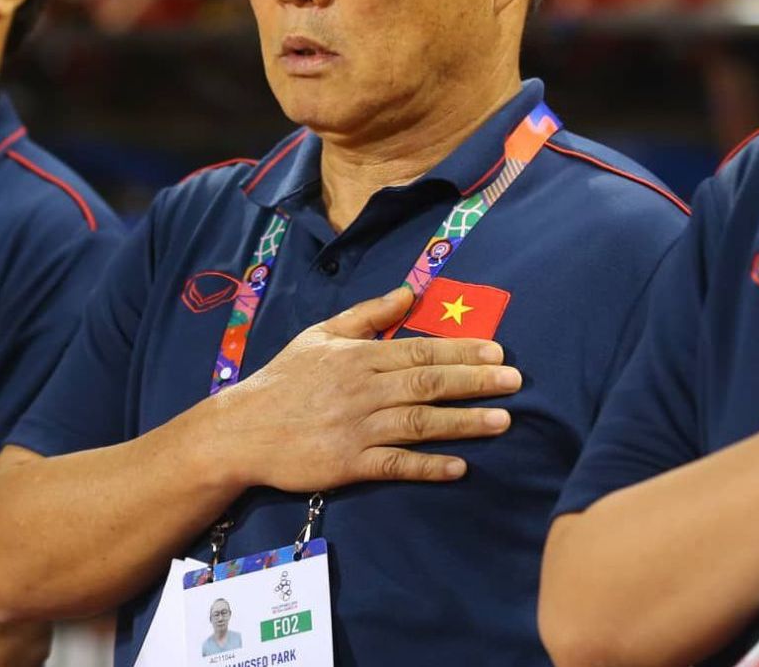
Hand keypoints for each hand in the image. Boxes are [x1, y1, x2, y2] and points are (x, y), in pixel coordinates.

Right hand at [212, 286, 520, 490]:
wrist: (242, 430)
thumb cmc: (284, 380)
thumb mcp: (321, 335)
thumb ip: (367, 314)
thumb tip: (408, 291)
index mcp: (358, 356)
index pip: (419, 351)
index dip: (461, 351)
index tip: (498, 350)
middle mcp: (363, 390)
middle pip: (428, 383)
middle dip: (475, 381)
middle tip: (515, 381)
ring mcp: (357, 428)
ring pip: (419, 423)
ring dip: (464, 422)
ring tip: (503, 421)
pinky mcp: (349, 464)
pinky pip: (396, 464)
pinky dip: (428, 466)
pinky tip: (459, 467)